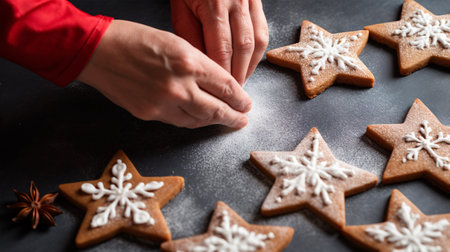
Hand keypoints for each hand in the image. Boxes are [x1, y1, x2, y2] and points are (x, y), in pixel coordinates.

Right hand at [77, 20, 251, 128]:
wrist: (96, 51)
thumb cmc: (134, 38)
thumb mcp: (175, 41)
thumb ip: (197, 63)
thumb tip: (216, 82)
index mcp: (189, 62)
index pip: (226, 86)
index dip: (240, 98)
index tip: (246, 103)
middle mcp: (180, 86)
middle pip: (217, 109)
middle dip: (234, 117)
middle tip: (243, 120)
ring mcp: (163, 103)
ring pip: (199, 120)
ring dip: (215, 122)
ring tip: (225, 122)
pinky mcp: (149, 115)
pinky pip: (179, 122)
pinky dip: (193, 122)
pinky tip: (200, 120)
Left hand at [171, 0, 268, 84]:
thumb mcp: (180, 9)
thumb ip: (191, 37)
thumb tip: (203, 67)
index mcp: (214, 5)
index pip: (221, 49)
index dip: (223, 74)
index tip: (219, 91)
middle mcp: (237, 2)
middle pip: (243, 48)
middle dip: (239, 75)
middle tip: (232, 94)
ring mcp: (250, 1)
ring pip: (258, 41)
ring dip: (251, 66)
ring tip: (242, 81)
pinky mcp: (257, 1)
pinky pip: (263, 31)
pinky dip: (258, 51)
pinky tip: (250, 62)